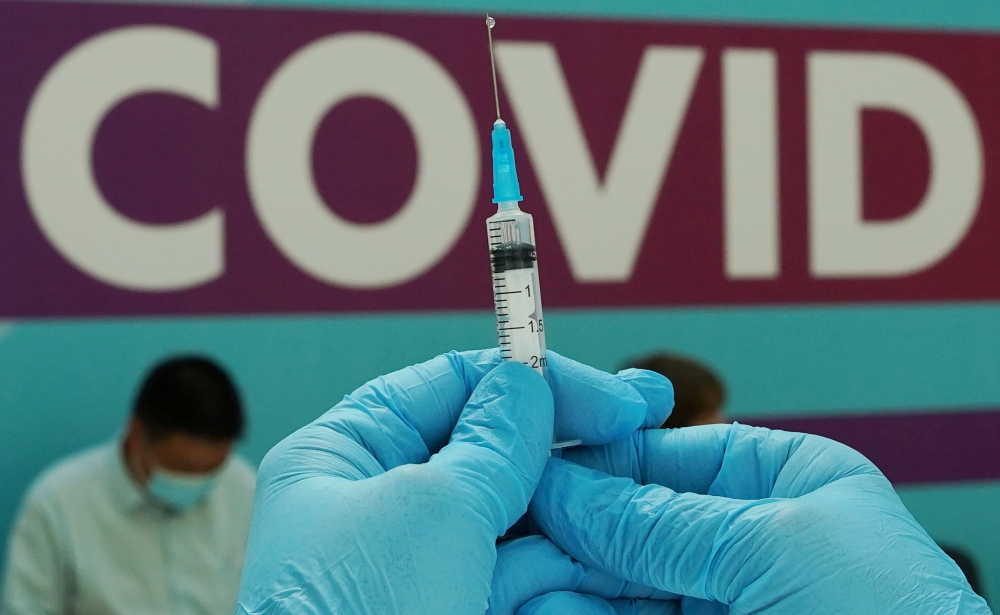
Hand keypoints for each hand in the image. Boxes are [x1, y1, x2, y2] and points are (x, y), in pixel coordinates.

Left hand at [236, 349, 672, 614]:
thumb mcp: (434, 506)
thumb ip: (494, 438)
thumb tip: (526, 383)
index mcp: (347, 455)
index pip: (451, 384)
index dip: (534, 381)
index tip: (611, 396)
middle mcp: (384, 503)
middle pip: (494, 448)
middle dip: (569, 440)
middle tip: (648, 419)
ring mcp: (427, 562)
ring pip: (522, 513)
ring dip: (582, 505)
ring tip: (645, 493)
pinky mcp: (461, 607)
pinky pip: (527, 572)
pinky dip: (570, 565)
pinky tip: (618, 562)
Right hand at [493, 424, 988, 614]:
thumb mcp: (774, 548)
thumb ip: (661, 521)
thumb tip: (568, 488)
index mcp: (784, 482)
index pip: (666, 453)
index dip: (598, 458)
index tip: (534, 465)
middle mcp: (745, 540)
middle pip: (632, 521)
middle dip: (572, 528)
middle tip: (512, 530)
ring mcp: (720, 602)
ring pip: (618, 581)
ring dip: (565, 577)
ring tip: (519, 575)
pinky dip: (580, 614)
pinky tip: (545, 608)